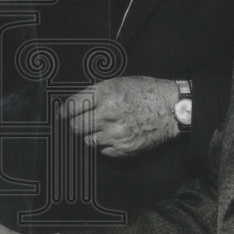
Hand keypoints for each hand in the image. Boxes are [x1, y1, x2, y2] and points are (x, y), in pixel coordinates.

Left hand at [59, 76, 178, 157]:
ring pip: (88, 141)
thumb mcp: (119, 82)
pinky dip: (104, 145)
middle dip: (75, 124)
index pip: (73, 106)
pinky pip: (103, 151)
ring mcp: (116, 134)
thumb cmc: (146, 92)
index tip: (61, 115)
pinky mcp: (124, 149)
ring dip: (90, 135)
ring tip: (101, 128)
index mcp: (106, 94)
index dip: (64, 111)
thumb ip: (96, 92)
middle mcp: (109, 115)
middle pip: (76, 127)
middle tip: (80, 122)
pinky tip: (113, 136)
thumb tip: (74, 104)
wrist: (172, 110)